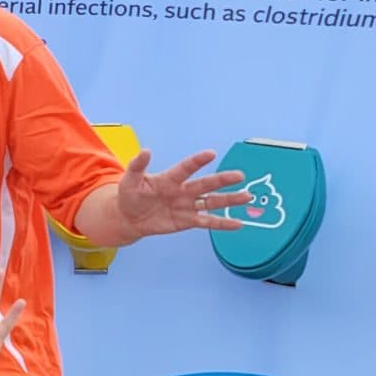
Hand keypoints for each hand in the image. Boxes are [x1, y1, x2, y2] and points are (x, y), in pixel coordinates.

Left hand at [113, 148, 249, 236]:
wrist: (129, 217)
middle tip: (239, 175)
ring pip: (211, 201)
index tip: (211, 153)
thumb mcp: (129, 181)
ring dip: (229, 200)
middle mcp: (183, 190)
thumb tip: (145, 151)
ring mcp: (187, 205)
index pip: (186, 168)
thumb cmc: (130, 195)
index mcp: (170, 178)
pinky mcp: (187, 221)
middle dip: (222, 180)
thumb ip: (137, 166)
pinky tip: (238, 224)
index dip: (197, 161)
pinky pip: (207, 222)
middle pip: (205, 184)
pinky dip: (222, 223)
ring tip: (247, 197)